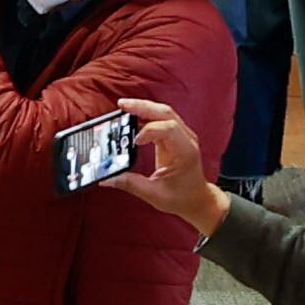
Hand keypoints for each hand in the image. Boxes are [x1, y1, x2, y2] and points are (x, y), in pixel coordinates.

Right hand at [102, 99, 229, 234]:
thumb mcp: (154, 194)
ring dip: (144, 108)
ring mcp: (183, 135)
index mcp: (185, 152)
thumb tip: (108, 178)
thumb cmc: (182, 197)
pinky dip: (147, 116)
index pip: (168, 129)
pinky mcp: (176, 136)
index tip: (135, 142)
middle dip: (143, 107)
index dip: (149, 130)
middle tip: (122, 105)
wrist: (197, 199)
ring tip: (124, 107)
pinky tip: (132, 117)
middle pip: (165, 113)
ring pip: (164, 112)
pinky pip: (162, 119)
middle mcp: (187, 139)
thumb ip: (130, 184)